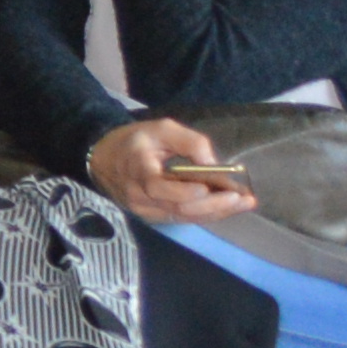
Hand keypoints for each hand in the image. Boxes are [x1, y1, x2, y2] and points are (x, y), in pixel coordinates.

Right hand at [85, 119, 255, 225]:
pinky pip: (181, 219)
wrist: (103, 160)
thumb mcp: (161, 129)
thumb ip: (189, 142)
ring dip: (216, 212)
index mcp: (137, 170)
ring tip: (243, 204)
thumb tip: (214, 165)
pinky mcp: (152, 217)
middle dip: (214, 205)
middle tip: (243, 198)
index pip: (159, 187)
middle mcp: (139, 196)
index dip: (186, 191)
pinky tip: (225, 208)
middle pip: (179, 207)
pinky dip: (205, 214)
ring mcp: (145, 211)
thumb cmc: (135, 141)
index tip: (212, 188)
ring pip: (184, 217)